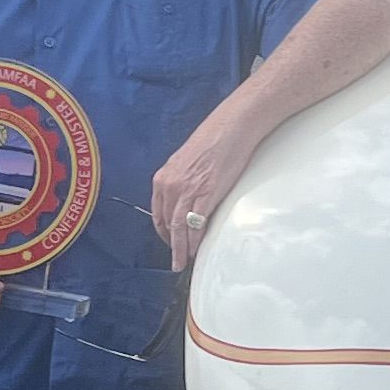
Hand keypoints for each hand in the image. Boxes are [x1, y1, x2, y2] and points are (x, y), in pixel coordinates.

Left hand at [151, 114, 263, 263]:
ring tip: (184, 261)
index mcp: (164, 177)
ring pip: (179, 228)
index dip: (163, 230)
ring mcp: (188, 191)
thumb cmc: (214, 139)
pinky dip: (195, 240)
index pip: (158, 212)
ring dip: (181, 248)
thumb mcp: (187, 161)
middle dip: (171, 244)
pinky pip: (196, 224)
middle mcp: (171, 186)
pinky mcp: (206, 194)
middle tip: (176, 259)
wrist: (230, 128)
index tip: (169, 240)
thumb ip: (181, 180)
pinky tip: (196, 249)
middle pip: (167, 223)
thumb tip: (185, 197)